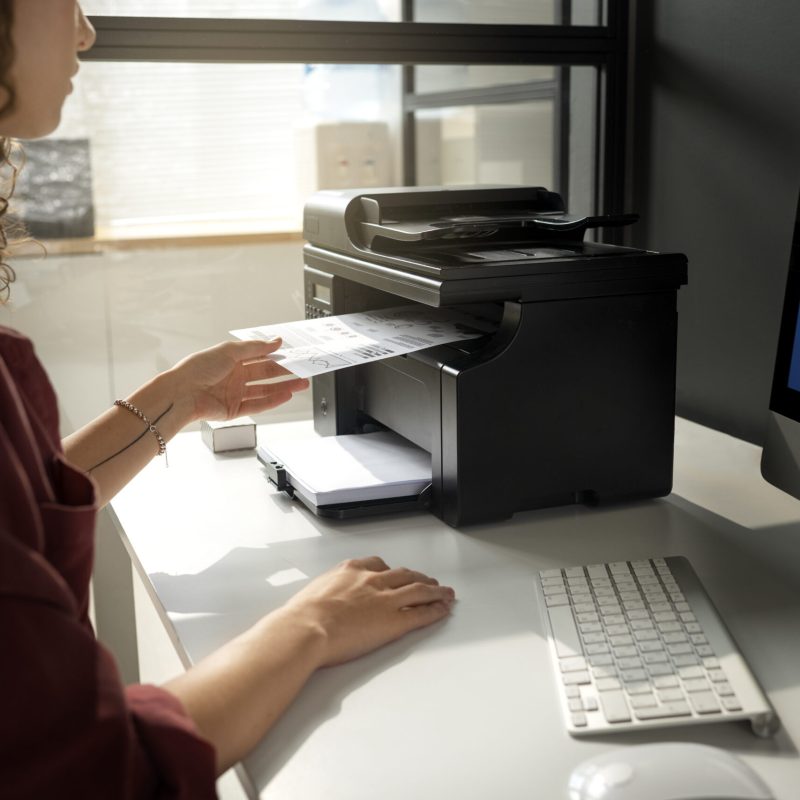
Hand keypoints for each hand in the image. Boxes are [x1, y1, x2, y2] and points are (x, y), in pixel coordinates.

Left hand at [171, 338, 308, 421]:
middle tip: (302, 370)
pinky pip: (258, 405)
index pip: (260, 356)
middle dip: (285, 372)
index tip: (293, 354)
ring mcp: (235, 393)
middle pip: (265, 374)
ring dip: (284, 387)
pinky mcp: (234, 410)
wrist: (182, 393)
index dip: (276, 356)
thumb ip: (255, 347)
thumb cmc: (198, 369)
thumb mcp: (229, 351)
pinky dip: (273, 401)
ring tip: (301, 384)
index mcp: (232, 359)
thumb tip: (275, 342)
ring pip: (265, 390)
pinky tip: (286, 395)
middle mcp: (235, 376)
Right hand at [281, 556, 455, 667]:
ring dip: (436, 590)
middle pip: (403, 574)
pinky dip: (436, 610)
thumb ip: (324, 595)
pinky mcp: (395, 621)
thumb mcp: (311, 594)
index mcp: (351, 570)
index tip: (395, 573)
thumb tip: (317, 606)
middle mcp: (372, 581)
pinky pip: (421, 613)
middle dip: (418, 577)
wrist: (307, 628)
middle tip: (428, 580)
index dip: (391, 570)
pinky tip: (444, 609)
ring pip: (419, 589)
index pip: (377, 565)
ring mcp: (386, 600)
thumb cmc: (302, 615)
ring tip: (446, 592)